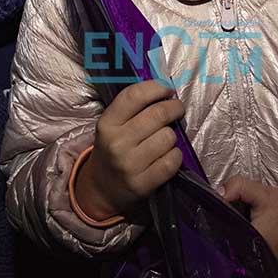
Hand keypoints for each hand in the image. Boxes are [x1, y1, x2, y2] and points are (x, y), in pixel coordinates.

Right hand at [75, 80, 184, 220]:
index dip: (156, 87)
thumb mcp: (112, 126)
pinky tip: (168, 156)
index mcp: (107, 123)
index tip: (167, 89)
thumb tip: (164, 87)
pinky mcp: (142, 184)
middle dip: (174, 108)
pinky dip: (175, 156)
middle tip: (177, 109)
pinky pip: (172, 161)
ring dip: (172, 136)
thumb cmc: (112, 150)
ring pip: (168, 137)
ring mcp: (129, 165)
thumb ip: (132, 108)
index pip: (134, 95)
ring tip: (165, 139)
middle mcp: (117, 143)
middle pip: (158, 115)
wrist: (100, 190)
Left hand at [220, 176, 277, 277]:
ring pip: (239, 266)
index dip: (214, 227)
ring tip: (242, 238)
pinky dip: (249, 263)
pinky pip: (253, 274)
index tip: (216, 219)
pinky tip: (253, 250)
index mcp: (253, 240)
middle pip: (227, 254)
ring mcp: (265, 277)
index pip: (221, 237)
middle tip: (230, 227)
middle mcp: (257, 264)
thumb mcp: (265, 193)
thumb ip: (239, 187)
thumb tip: (217, 193)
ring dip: (236, 253)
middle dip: (225, 240)